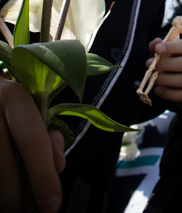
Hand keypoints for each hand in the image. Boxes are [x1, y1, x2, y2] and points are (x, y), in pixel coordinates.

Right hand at [0, 77, 64, 212]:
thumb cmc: (11, 105)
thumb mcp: (31, 110)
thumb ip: (48, 134)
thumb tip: (59, 165)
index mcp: (14, 97)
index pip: (32, 139)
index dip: (44, 176)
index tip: (52, 205)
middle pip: (5, 166)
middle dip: (19, 199)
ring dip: (3, 200)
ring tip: (13, 209)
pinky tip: (2, 197)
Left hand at [147, 38, 181, 102]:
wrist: (174, 77)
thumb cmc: (165, 61)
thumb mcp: (159, 52)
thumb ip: (155, 46)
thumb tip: (156, 42)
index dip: (170, 47)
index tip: (157, 49)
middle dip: (166, 65)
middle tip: (152, 67)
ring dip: (165, 80)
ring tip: (152, 79)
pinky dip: (168, 94)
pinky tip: (157, 90)